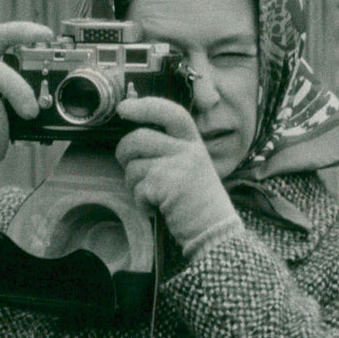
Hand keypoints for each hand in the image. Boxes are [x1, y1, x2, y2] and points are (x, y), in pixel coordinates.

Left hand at [115, 97, 243, 257]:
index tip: (123, 108)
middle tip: (126, 163)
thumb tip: (134, 140)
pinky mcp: (165, 185)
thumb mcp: (193, 167)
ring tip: (153, 196)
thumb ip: (172, 150)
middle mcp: (188, 150)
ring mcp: (177, 166)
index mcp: (195, 143)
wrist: (215, 231)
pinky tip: (157, 208)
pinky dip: (141, 203)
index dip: (144, 106)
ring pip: (133, 166)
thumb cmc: (199, 203)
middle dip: (124, 152)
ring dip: (134, 185)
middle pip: (139, 138)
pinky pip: (137, 189)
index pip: (170, 113)